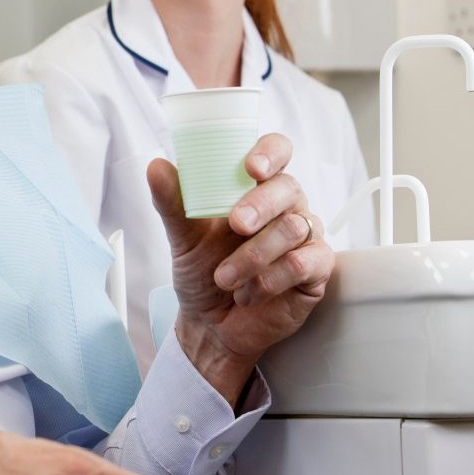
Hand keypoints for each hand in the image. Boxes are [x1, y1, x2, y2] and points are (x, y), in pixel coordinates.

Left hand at [147, 133, 334, 404]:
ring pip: (294, 228)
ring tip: (224, 278)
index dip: (270, 152)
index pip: (276, 150)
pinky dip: (272, 278)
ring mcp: (304, 236)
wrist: (211, 323)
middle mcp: (284, 206)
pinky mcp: (316, 268)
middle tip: (235, 225)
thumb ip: (172, 202)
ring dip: (254, 255)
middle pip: (288, 187)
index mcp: (253, 188)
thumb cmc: (201, 271)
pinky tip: (249, 292)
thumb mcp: (182, 238)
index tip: (251, 168)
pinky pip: (307, 261)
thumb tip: (156, 166)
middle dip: (260, 205)